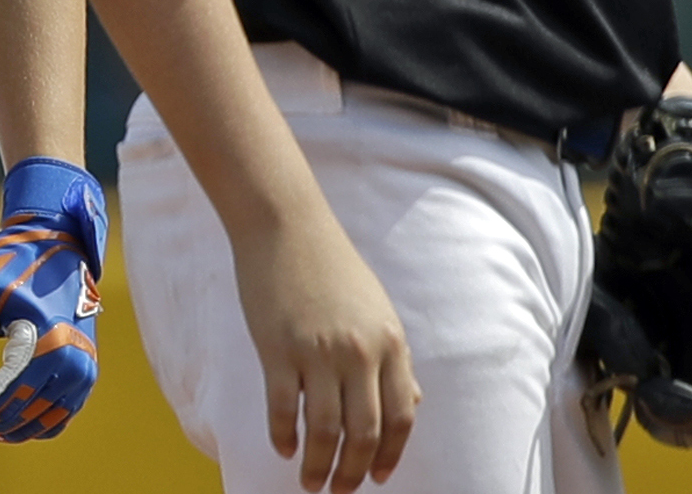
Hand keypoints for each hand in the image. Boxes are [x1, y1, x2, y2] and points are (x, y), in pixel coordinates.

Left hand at [0, 157, 103, 441]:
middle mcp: (73, 366)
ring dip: (1, 425)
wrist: (56, 243)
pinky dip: (27, 424)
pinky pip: (55, 421)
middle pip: (14, 419)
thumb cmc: (9, 266)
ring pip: (35, 427)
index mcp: (47, 345)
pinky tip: (0, 410)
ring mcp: (83, 374)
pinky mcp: (85, 375)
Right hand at [232, 211, 418, 491]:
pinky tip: (283, 447)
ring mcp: (318, 351)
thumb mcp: (376, 309)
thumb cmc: (331, 265)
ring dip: (318, 466)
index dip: (390, 453)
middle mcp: (360, 351)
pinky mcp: (279, 349)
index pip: (400, 416)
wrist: (286, 224)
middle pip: (364, 432)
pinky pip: (285, 408)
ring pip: (324, 430)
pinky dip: (284, 435)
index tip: (378, 476)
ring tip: (310, 482)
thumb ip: (394, 357)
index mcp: (389, 341)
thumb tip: (412, 402)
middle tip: (340, 491)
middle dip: (353, 472)